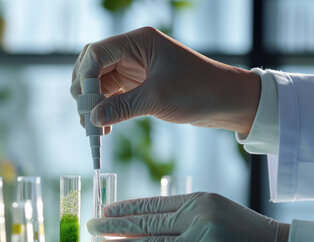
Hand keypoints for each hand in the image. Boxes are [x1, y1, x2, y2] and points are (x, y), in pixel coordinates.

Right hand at [70, 27, 259, 133]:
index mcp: (138, 42)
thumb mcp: (158, 99)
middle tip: (86, 116)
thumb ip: (122, 108)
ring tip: (94, 127)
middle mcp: (133, 51)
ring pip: (100, 82)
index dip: (85, 78)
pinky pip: (112, 94)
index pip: (96, 53)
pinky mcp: (139, 84)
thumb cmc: (200, 91)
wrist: (227, 101)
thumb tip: (93, 119)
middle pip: (93, 65)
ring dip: (94, 103)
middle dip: (86, 91)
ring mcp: (135, 68)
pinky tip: (106, 127)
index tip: (86, 104)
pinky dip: (106, 109)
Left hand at [87, 192, 292, 241]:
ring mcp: (201, 238)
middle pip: (147, 222)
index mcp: (199, 199)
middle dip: (115, 225)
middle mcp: (198, 215)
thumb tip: (151, 236)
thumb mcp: (217, 214)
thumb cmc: (249, 235)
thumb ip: (185, 221)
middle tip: (92, 226)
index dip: (127, 208)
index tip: (105, 210)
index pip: (153, 204)